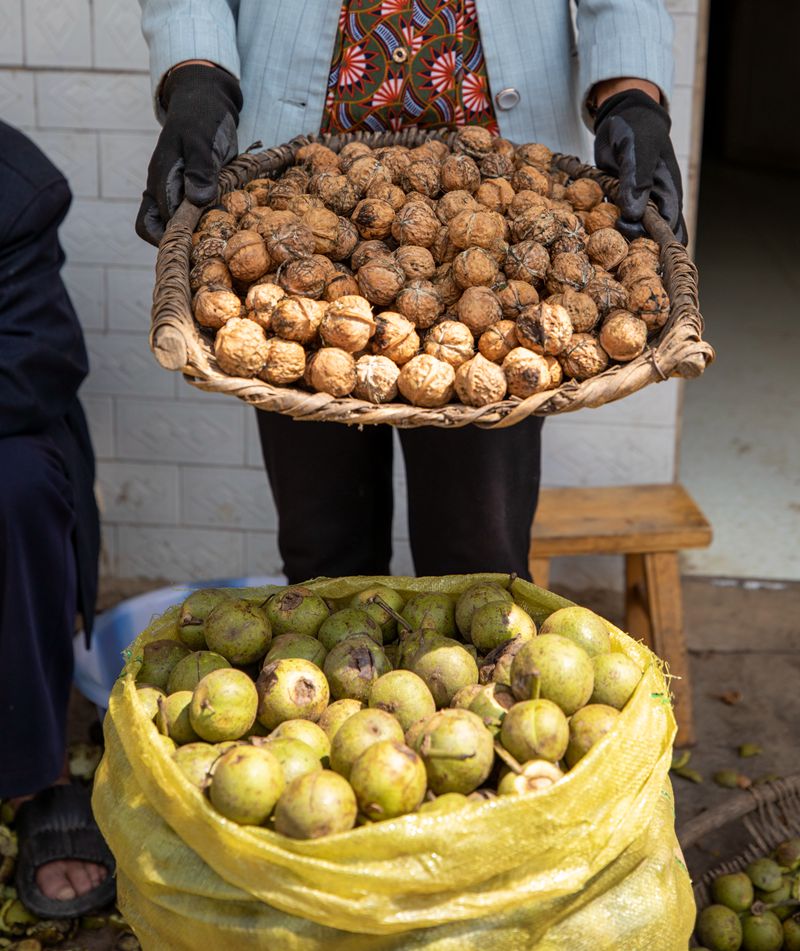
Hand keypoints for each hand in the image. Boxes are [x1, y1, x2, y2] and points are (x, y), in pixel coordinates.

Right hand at [136, 64, 242, 245]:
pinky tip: (220, 224)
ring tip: (215, 238)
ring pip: (169, 225)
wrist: (205, 102)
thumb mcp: (204, 141)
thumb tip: (197, 200)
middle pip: (156, 230)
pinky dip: (199, 223)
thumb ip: (200, 170)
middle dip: (180, 242)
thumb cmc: (203, 119)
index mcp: (161, 180)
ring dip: (190, 234)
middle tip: (209, 244)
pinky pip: (186, 216)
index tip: (205, 241)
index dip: (180, 236)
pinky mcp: (187, 192)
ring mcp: (172, 192)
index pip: (161, 222)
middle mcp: (161, 190)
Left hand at [593, 89, 686, 244]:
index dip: (660, 240)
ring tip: (608, 233)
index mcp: (668, 192)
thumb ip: (636, 181)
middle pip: (653, 235)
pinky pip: (615, 220)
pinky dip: (607, 226)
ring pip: (633, 231)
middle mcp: (655, 202)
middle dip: (638, 243)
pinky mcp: (618, 201)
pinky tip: (596, 229)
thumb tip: (634, 215)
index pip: (671, 226)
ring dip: (621, 237)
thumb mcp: (637, 151)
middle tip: (619, 237)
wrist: (620, 118)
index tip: (638, 240)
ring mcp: (636, 203)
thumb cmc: (637, 130)